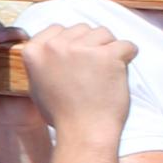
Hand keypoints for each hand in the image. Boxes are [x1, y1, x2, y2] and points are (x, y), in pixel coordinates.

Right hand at [24, 21, 135, 144]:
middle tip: (93, 71)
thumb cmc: (63, 114)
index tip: (76, 63)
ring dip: (109, 50)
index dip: (70, 44)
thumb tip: (52, 46)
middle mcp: (54, 46)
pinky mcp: (107, 56)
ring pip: (104, 33)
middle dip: (91, 45)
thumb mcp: (38, 85)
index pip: (57, 29)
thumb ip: (43, 62)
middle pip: (82, 29)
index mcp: (34, 51)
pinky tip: (120, 74)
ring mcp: (81, 49)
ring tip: (106, 73)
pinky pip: (127, 45)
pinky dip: (128, 57)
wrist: (84, 134)